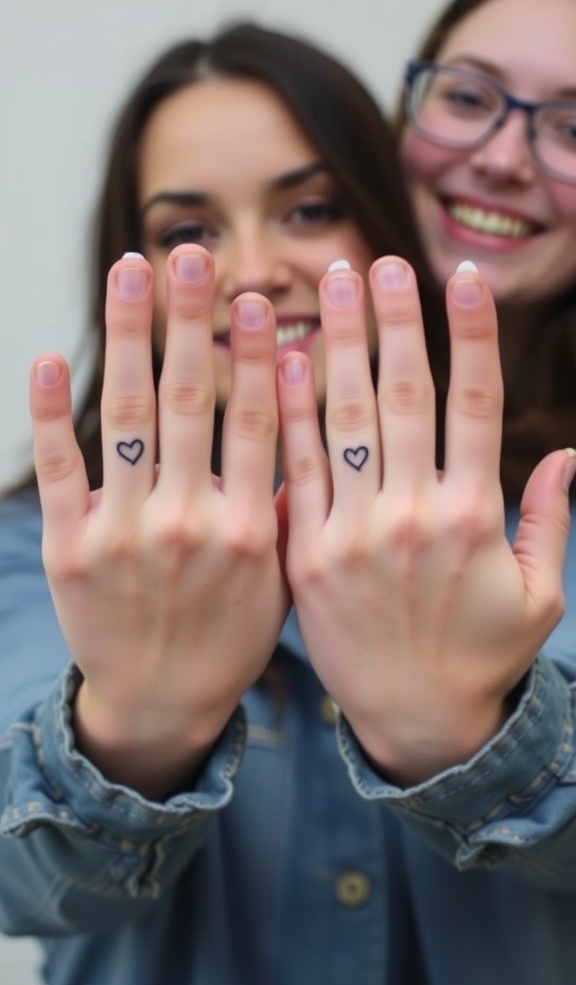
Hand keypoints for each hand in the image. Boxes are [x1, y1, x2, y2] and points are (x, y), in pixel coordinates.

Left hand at [30, 245, 288, 796]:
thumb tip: (309, 437)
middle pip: (190, 402)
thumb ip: (289, 510)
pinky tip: (50, 358)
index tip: (260, 298)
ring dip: (128, 339)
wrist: (160, 704)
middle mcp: (187, 524)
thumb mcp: (282, 585)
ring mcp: (123, 533)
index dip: (257, 355)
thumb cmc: (229, 642)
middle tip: (193, 255)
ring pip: (127, 418)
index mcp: (248, 530)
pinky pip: (60, 470)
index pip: (257, 423)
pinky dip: (52, 414)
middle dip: (192, 321)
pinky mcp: (71, 548)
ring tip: (131, 272)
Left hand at [278, 257, 572, 783]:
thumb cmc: (482, 655)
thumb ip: (547, 521)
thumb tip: (567, 455)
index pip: (477, 404)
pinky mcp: (307, 557)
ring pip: (345, 421)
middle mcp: (415, 514)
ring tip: (329, 285)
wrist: (415, 722)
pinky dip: (289, 413)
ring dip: (340, 346)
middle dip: (393, 321)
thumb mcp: (539, 595)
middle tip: (378, 262)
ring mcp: (355, 534)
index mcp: (476, 515)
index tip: (461, 279)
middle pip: (404, 396)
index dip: (472, 335)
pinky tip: (281, 361)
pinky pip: (295, 472)